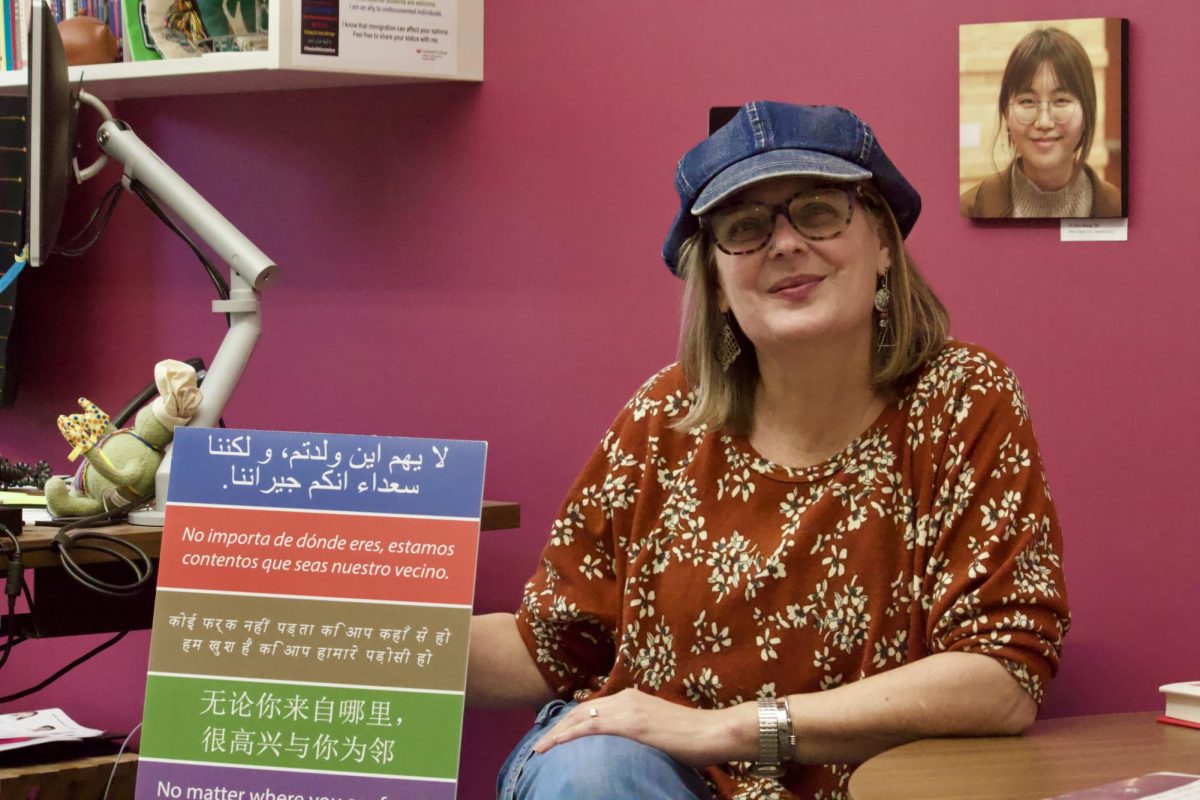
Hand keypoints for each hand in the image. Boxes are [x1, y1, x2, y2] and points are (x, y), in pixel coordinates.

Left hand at [531, 687, 750, 767]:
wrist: (714, 731)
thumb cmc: (693, 735)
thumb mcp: (659, 728)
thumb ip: (639, 730)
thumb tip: (627, 746)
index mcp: (632, 698)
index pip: (592, 708)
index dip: (570, 721)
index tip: (555, 734)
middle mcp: (626, 698)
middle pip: (581, 711)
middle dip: (558, 727)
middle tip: (540, 744)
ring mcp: (628, 710)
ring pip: (580, 718)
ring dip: (557, 733)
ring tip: (540, 748)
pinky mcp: (632, 724)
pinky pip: (591, 728)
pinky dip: (569, 735)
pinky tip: (555, 745)